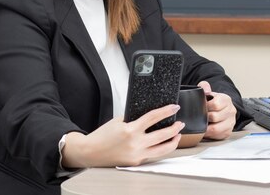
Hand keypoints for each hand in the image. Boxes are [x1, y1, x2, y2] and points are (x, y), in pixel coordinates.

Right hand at [62, 104, 184, 167]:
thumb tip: (150, 116)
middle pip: (163, 135)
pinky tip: (164, 144)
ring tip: (177, 135)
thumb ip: (134, 119)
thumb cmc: (102, 136)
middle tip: (180, 123)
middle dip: (175, 128)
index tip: (174, 107)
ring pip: (162, 149)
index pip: (153, 117)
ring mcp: (136, 155)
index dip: (166, 111)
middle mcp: (135, 143)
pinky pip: (152, 155)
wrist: (90, 152)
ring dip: (173, 141)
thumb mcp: (119, 121)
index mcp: (130, 130)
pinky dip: (160, 149)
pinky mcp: (136, 162)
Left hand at [197, 80, 236, 139]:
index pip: (216, 104)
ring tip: (202, 124)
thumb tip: (204, 88)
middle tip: (200, 116)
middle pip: (214, 117)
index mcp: (226, 100)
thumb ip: (205, 87)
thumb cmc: (214, 102)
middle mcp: (231, 111)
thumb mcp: (209, 92)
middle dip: (205, 117)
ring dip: (206, 128)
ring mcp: (231, 122)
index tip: (202, 106)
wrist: (223, 110)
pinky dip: (209, 134)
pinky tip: (206, 129)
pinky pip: (217, 136)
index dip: (206, 106)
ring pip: (216, 129)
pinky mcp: (228, 132)